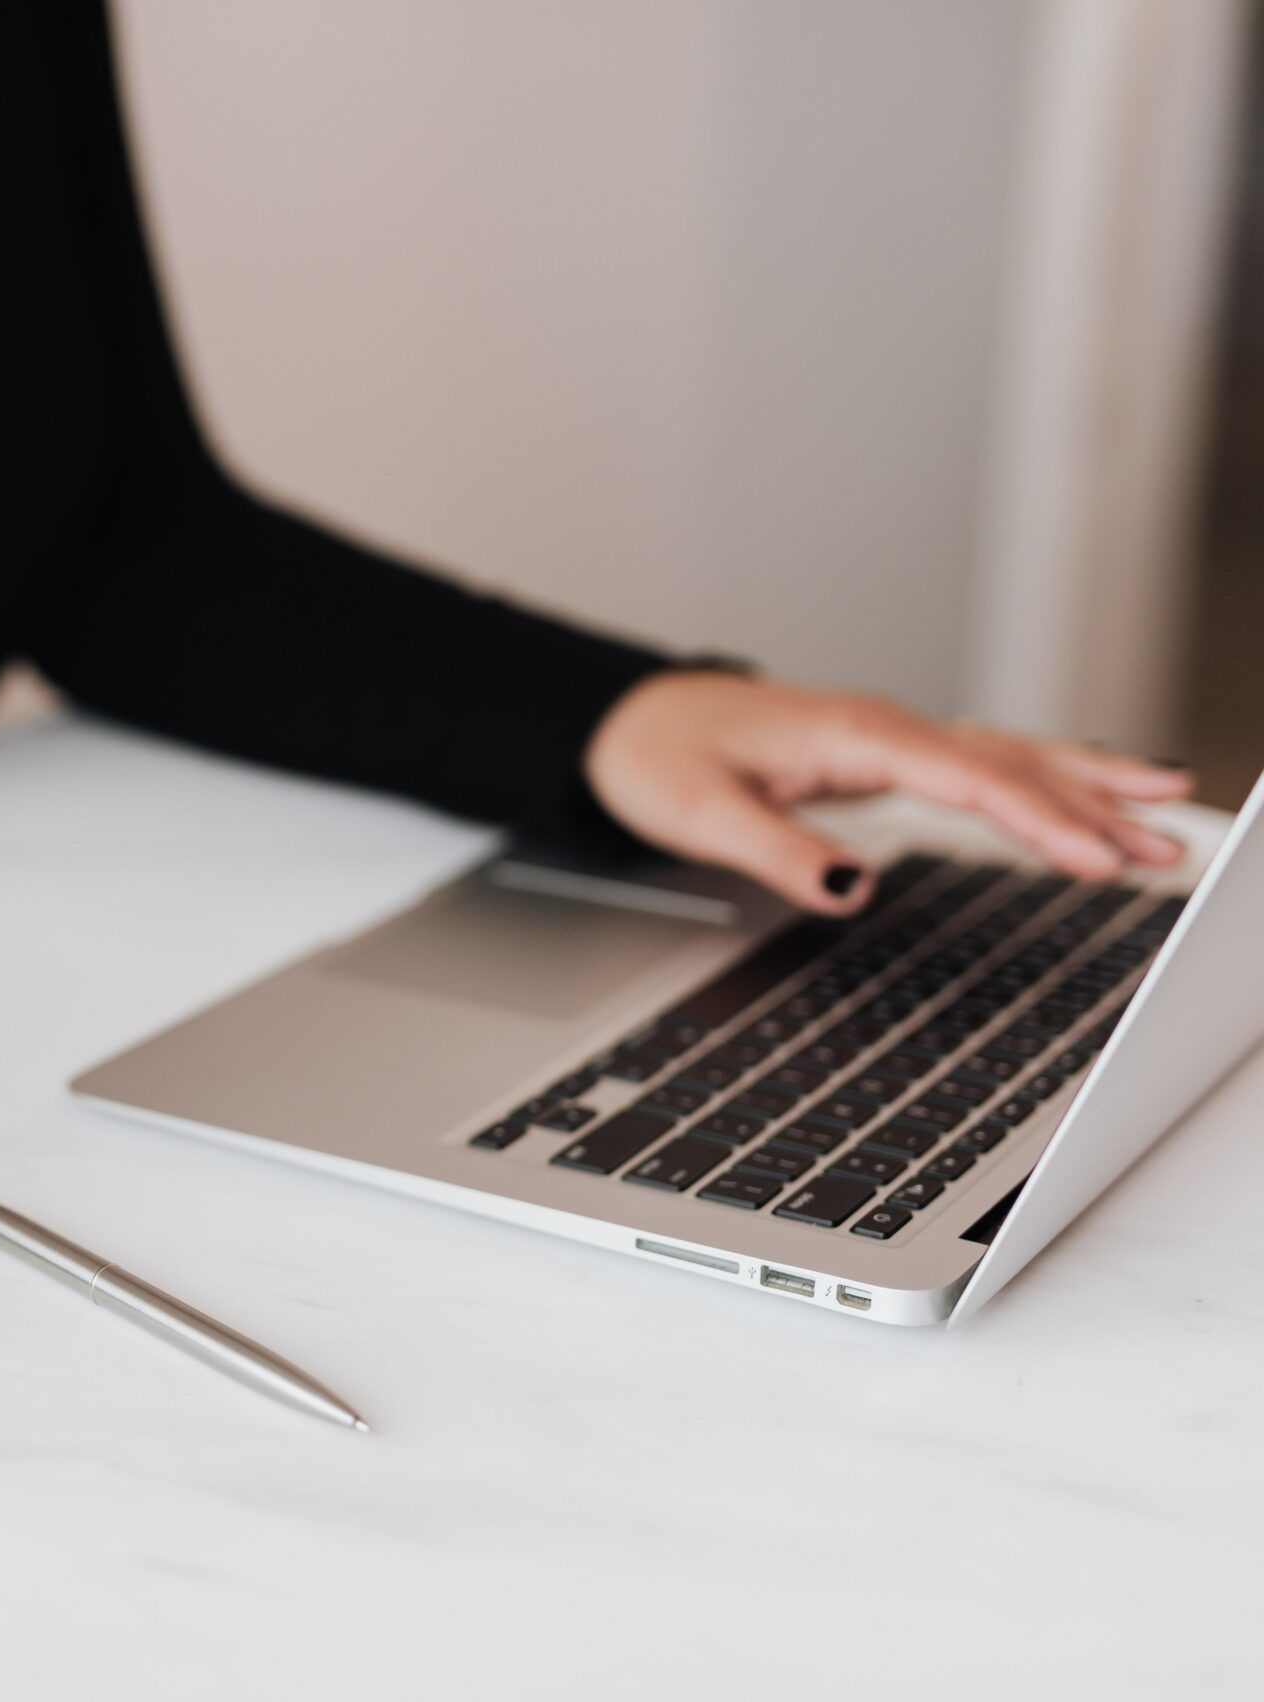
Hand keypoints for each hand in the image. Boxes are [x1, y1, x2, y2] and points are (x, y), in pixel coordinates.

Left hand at [583, 672, 1191, 915]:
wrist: (627, 721)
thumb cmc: (658, 757)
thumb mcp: (701, 814)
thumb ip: (777, 850)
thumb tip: (850, 889)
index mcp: (853, 734)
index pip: (967, 777)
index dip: (1037, 820)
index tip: (1094, 857)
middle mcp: (883, 728)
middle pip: (1008, 764)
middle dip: (1092, 805)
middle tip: (1166, 846)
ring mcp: (888, 738)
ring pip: (1005, 757)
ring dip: (1084, 788)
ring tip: (1163, 815)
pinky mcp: (883, 755)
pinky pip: (980, 763)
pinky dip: (1041, 778)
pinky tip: (1085, 794)